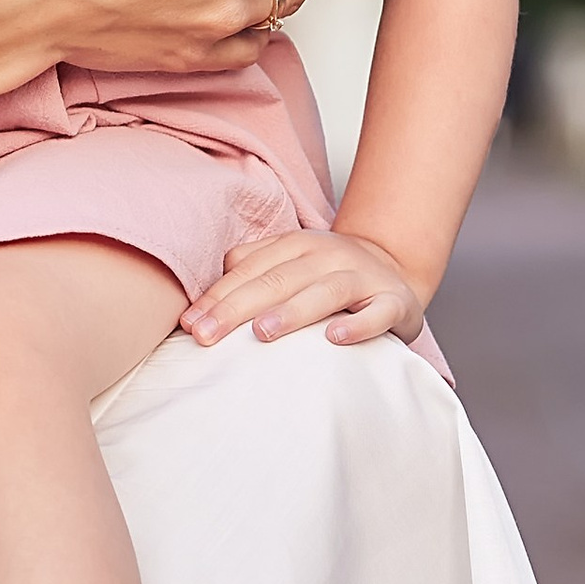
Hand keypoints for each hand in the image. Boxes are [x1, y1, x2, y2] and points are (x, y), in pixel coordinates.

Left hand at [183, 226, 427, 349]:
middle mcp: (327, 255)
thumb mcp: (289, 264)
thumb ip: (250, 270)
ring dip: (292, 311)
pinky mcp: (395, 302)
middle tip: (207, 334)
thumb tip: (202, 297)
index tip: (189, 324)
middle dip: (237, 308)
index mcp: (296, 245)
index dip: (217, 296)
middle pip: (278, 280)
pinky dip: (358, 325)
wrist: (394, 270)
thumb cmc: (328, 275)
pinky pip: (378, 313)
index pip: (249, 270)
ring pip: (324, 291)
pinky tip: (335, 338)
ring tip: (261, 333)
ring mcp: (363, 277)